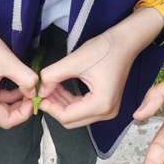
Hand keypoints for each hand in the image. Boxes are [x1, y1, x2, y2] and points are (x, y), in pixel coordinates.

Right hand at [0, 0, 37, 128]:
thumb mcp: (9, 62)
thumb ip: (26, 79)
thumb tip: (34, 93)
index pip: (6, 121)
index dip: (24, 114)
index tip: (34, 100)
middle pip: (3, 118)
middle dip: (20, 109)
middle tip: (33, 95)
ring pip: (1, 110)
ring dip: (16, 103)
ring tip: (28, 90)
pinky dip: (9, 97)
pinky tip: (19, 87)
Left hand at [38, 0, 163, 128]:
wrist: (125, 42)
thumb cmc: (105, 49)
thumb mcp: (74, 61)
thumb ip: (53, 76)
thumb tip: (41, 91)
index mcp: (101, 104)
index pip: (67, 117)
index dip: (50, 108)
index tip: (38, 97)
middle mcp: (107, 112)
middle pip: (71, 121)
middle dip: (54, 108)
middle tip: (43, 93)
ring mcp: (107, 110)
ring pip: (75, 116)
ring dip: (60, 104)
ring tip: (49, 88)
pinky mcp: (105, 105)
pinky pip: (82, 109)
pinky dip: (69, 102)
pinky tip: (60, 90)